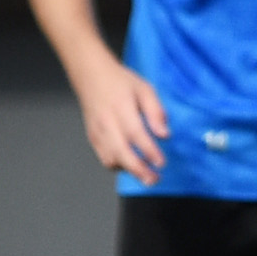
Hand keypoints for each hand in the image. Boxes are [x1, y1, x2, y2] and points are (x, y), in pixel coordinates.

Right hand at [73, 58, 169, 180]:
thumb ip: (156, 112)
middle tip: (154, 179)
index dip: (149, 151)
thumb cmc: (120, 82)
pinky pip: (104, 157)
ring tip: (146, 176)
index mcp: (121, 108)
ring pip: (110, 159)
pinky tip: (130, 166)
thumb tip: (165, 134)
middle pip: (120, 152)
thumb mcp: (145, 89)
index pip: (135, 134)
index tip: (161, 163)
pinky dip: (117, 166)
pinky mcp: (92, 137)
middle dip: (138, 170)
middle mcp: (107, 122)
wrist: (91, 76)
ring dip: (128, 171)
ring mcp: (97, 131)